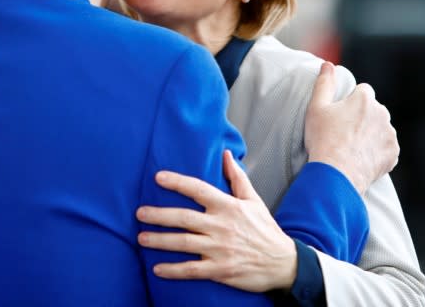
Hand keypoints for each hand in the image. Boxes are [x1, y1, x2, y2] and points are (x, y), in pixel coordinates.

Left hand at [136, 150, 296, 292]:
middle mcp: (222, 226)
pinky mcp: (221, 270)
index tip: (158, 177)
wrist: (284, 263)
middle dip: (159, 215)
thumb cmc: (266, 230)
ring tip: (142, 238)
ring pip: (184, 243)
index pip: (198, 189)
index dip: (178, 182)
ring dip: (160, 241)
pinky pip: (192, 270)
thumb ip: (237, 177)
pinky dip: (173, 270)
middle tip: (139, 213)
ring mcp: (220, 249)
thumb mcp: (254, 200)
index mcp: (228, 207)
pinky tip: (157, 269)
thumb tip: (226, 154)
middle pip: (184, 218)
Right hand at [305, 62, 398, 194]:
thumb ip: (324, 83)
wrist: (336, 173)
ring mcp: (390, 135)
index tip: (340, 114)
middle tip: (343, 132)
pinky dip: (376, 152)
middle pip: (374, 110)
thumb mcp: (316, 107)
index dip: (350, 101)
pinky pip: (386, 148)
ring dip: (371, 134)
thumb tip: (328, 64)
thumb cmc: (323, 139)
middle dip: (363, 117)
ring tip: (351, 147)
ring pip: (381, 129)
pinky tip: (360, 158)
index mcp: (364, 99)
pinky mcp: (393, 154)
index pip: (363, 91)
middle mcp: (382, 114)